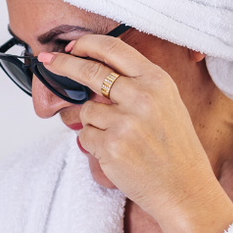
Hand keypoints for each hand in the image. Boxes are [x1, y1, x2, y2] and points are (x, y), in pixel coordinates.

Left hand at [38, 33, 232, 232]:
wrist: (184, 188)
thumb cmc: (174, 149)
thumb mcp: (166, 104)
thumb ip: (135, 85)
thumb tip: (93, 71)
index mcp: (157, 81)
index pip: (114, 49)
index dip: (86, 44)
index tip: (70, 45)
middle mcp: (141, 97)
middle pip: (89, 71)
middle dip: (63, 64)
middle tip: (48, 61)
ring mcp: (125, 122)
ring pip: (85, 110)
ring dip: (90, 122)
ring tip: (116, 137)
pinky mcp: (110, 146)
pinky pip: (85, 136)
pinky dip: (93, 143)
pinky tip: (115, 152)